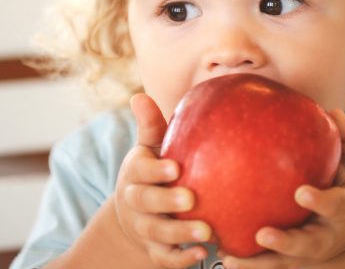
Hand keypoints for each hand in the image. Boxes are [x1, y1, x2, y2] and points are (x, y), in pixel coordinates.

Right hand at [114, 93, 211, 268]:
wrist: (132, 213)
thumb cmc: (150, 171)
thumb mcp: (148, 149)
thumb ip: (149, 126)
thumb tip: (139, 95)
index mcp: (135, 172)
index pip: (140, 170)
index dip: (155, 170)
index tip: (176, 167)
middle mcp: (135, 201)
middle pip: (145, 202)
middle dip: (166, 201)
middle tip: (191, 199)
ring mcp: (143, 227)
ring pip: (156, 233)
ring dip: (179, 234)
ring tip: (207, 232)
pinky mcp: (153, 249)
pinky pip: (164, 258)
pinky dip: (181, 259)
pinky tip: (203, 254)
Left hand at [221, 109, 344, 268]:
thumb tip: (334, 113)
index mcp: (343, 210)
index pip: (336, 206)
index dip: (320, 201)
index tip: (300, 192)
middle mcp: (325, 234)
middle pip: (307, 245)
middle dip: (286, 242)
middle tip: (263, 234)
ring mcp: (306, 252)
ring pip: (282, 263)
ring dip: (257, 263)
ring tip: (230, 258)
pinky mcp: (290, 259)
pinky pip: (267, 265)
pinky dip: (248, 263)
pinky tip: (224, 256)